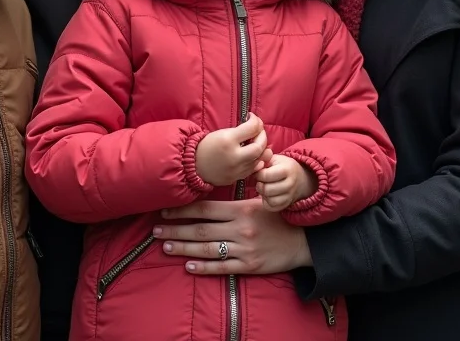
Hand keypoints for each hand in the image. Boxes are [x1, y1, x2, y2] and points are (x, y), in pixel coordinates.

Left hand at [152, 198, 312, 274]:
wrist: (303, 239)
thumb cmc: (278, 216)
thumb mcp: (258, 201)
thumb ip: (235, 200)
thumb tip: (211, 193)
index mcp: (240, 209)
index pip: (205, 209)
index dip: (183, 210)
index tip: (165, 211)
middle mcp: (240, 229)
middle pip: (201, 230)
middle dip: (175, 230)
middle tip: (155, 231)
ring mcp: (244, 249)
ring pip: (207, 249)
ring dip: (184, 248)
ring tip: (165, 247)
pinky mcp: (249, 266)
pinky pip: (222, 267)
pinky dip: (204, 267)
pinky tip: (188, 266)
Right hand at [195, 113, 272, 186]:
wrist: (194, 164)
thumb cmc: (207, 145)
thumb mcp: (221, 133)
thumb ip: (240, 131)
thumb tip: (256, 127)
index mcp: (228, 140)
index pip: (251, 128)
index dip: (256, 121)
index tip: (252, 118)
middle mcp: (234, 156)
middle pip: (259, 146)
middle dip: (263, 136)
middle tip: (259, 131)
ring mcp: (236, 169)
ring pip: (259, 159)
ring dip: (261, 149)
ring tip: (257, 142)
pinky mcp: (237, 178)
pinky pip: (253, 169)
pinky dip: (257, 161)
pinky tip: (254, 155)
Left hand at [255, 155, 317, 211]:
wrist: (300, 177)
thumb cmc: (283, 165)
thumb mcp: (275, 159)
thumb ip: (264, 161)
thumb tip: (254, 167)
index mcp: (287, 169)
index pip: (266, 175)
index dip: (258, 174)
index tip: (259, 172)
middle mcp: (290, 184)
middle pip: (268, 190)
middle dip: (260, 186)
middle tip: (260, 182)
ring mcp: (290, 195)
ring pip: (271, 201)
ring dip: (264, 195)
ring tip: (264, 188)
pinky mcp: (288, 204)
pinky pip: (273, 208)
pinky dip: (267, 203)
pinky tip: (267, 195)